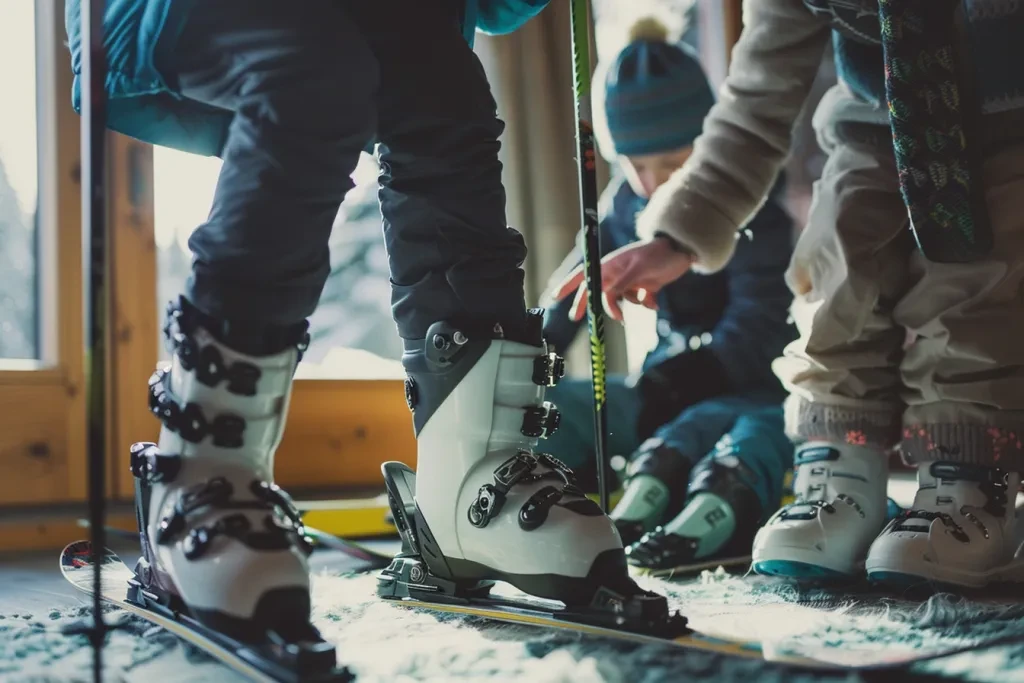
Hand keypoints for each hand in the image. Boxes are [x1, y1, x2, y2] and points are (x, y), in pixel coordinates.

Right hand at [551, 237, 693, 321]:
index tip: (555, 295)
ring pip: (619, 300)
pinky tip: (655, 300)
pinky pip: (638, 302)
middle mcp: (617, 273)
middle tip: (578, 318)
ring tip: (645, 299)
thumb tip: (606, 296)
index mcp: (611, 264)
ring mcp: (630, 281)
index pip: (585, 274)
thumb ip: (623, 283)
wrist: (682, 252)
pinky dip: (646, 304)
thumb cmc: (659, 253)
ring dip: (629, 304)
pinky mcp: (643, 288)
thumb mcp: (640, 268)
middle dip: (588, 305)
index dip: (568, 285)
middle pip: (596, 292)